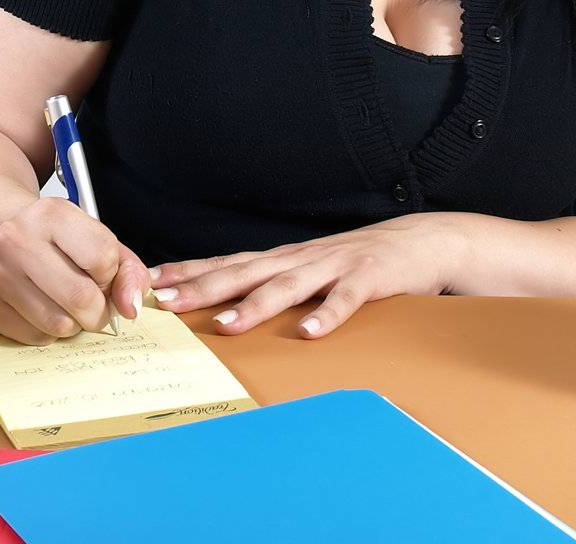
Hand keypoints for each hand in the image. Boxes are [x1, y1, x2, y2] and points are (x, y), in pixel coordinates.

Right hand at [0, 198, 150, 344]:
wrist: (5, 237)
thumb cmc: (58, 243)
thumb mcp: (99, 241)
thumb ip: (128, 272)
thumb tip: (129, 308)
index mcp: (52, 213)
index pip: (103, 258)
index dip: (110, 275)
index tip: (100, 272)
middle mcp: (18, 238)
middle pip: (81, 298)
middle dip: (98, 311)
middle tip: (93, 303)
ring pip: (58, 324)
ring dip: (73, 324)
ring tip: (66, 304)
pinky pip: (35, 337)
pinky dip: (49, 332)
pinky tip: (44, 309)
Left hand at [147, 215, 458, 338]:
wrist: (422, 241)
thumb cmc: (359, 262)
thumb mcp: (313, 270)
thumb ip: (278, 285)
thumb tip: (230, 306)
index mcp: (285, 259)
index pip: (229, 262)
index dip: (190, 271)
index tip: (152, 281)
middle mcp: (302, 258)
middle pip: (245, 272)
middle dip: (204, 287)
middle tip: (167, 301)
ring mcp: (335, 266)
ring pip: (289, 286)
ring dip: (256, 305)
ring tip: (227, 324)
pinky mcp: (369, 278)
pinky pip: (346, 300)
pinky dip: (327, 316)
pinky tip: (309, 333)